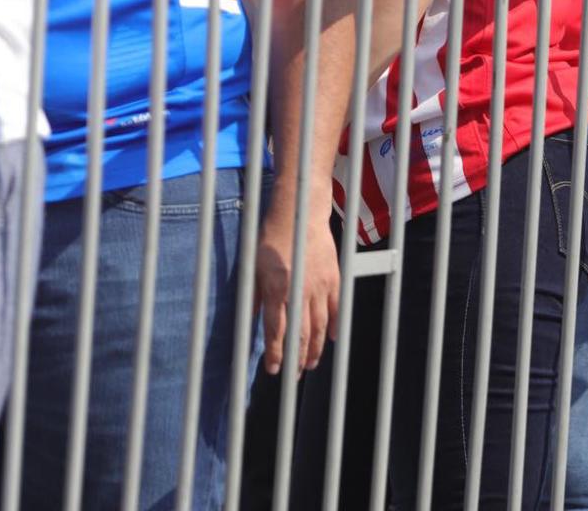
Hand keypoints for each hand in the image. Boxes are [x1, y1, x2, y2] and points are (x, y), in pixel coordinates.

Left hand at [254, 189, 339, 375]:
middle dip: (296, 359)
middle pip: (300, 335)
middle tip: (294, 376)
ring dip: (315, 349)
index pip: (276, 332)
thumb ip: (254, 297)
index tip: (274, 370)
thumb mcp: (254, 267)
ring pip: (319, 326)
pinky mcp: (333, 277)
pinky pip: (336, 308)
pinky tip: (331, 339)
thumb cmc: (272, 236)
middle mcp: (299, 291)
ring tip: (311, 364)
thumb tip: (251, 323)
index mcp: (276, 290)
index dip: (275, 354)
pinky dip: (334, 326)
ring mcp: (319, 285)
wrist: (300, 211)